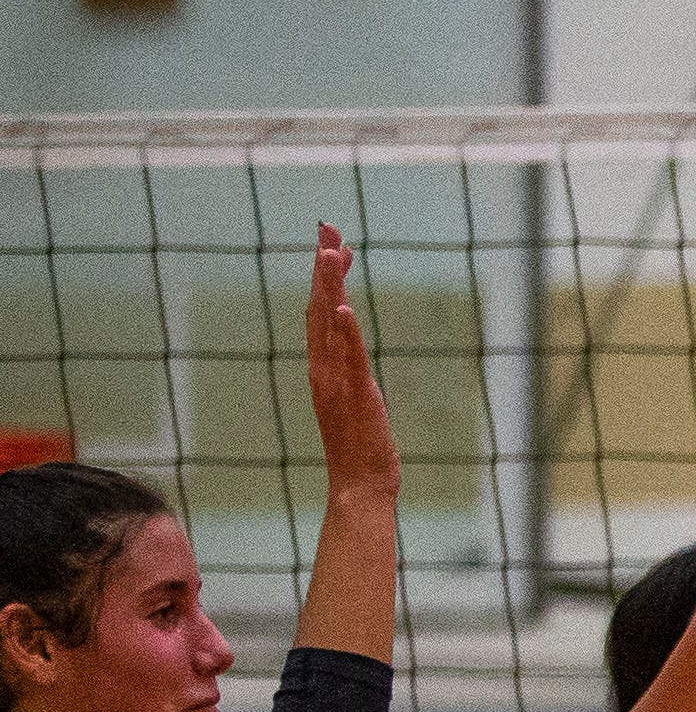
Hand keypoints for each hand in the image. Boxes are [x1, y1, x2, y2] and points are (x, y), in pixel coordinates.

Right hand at [301, 225, 398, 499]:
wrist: (359, 484)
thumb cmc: (360, 445)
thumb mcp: (355, 396)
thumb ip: (351, 370)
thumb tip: (354, 349)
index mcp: (323, 366)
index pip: (320, 311)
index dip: (324, 276)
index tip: (331, 243)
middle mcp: (323, 368)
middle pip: (318, 306)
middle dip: (323, 266)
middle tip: (327, 228)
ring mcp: (336, 380)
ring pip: (330, 325)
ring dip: (330, 287)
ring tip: (331, 251)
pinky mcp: (354, 395)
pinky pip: (349, 358)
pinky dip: (346, 332)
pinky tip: (345, 307)